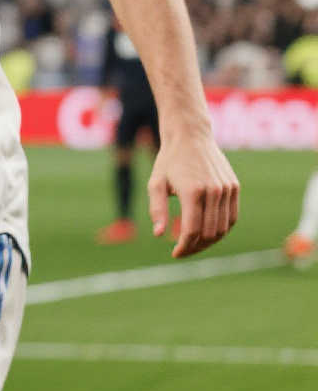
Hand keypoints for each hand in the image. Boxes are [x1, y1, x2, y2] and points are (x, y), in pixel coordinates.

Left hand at [148, 132, 238, 257]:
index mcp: (192, 192)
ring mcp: (227, 189)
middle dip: (196, 247)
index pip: (192, 230)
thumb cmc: (169, 161)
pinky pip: (232, 216)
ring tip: (195, 244)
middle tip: (183, 251)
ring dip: (210, 241)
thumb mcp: (155, 183)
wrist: (191, 136)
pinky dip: (222, 229)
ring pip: (223, 228)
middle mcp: (213, 191)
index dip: (184, 246)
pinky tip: (208, 233)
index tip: (175, 254)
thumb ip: (157, 209)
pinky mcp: (234, 187)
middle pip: (209, 232)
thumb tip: (159, 234)